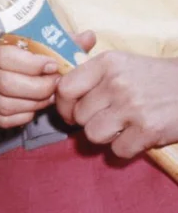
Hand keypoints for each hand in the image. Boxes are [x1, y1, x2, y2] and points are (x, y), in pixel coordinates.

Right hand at [0, 40, 60, 128]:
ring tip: (50, 96)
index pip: (5, 57)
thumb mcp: (29, 38)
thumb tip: (87, 38)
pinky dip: (24, 115)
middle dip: (39, 88)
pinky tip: (35, 106)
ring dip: (34, 103)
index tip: (53, 66)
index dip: (33, 64)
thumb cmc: (12, 47)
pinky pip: (4, 119)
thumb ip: (54, 40)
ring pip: (5, 105)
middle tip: (56, 85)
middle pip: (7, 84)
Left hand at [56, 47, 177, 157]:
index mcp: (106, 63)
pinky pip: (118, 150)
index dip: (63, 104)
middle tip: (104, 119)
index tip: (71, 111)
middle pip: (79, 115)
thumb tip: (59, 86)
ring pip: (93, 134)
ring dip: (105, 136)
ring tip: (120, 127)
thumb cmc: (152, 77)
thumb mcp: (121, 62)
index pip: (66, 88)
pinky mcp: (147, 130)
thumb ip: (91, 72)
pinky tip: (136, 136)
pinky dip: (125, 148)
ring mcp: (132, 107)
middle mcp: (116, 83)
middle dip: (88, 121)